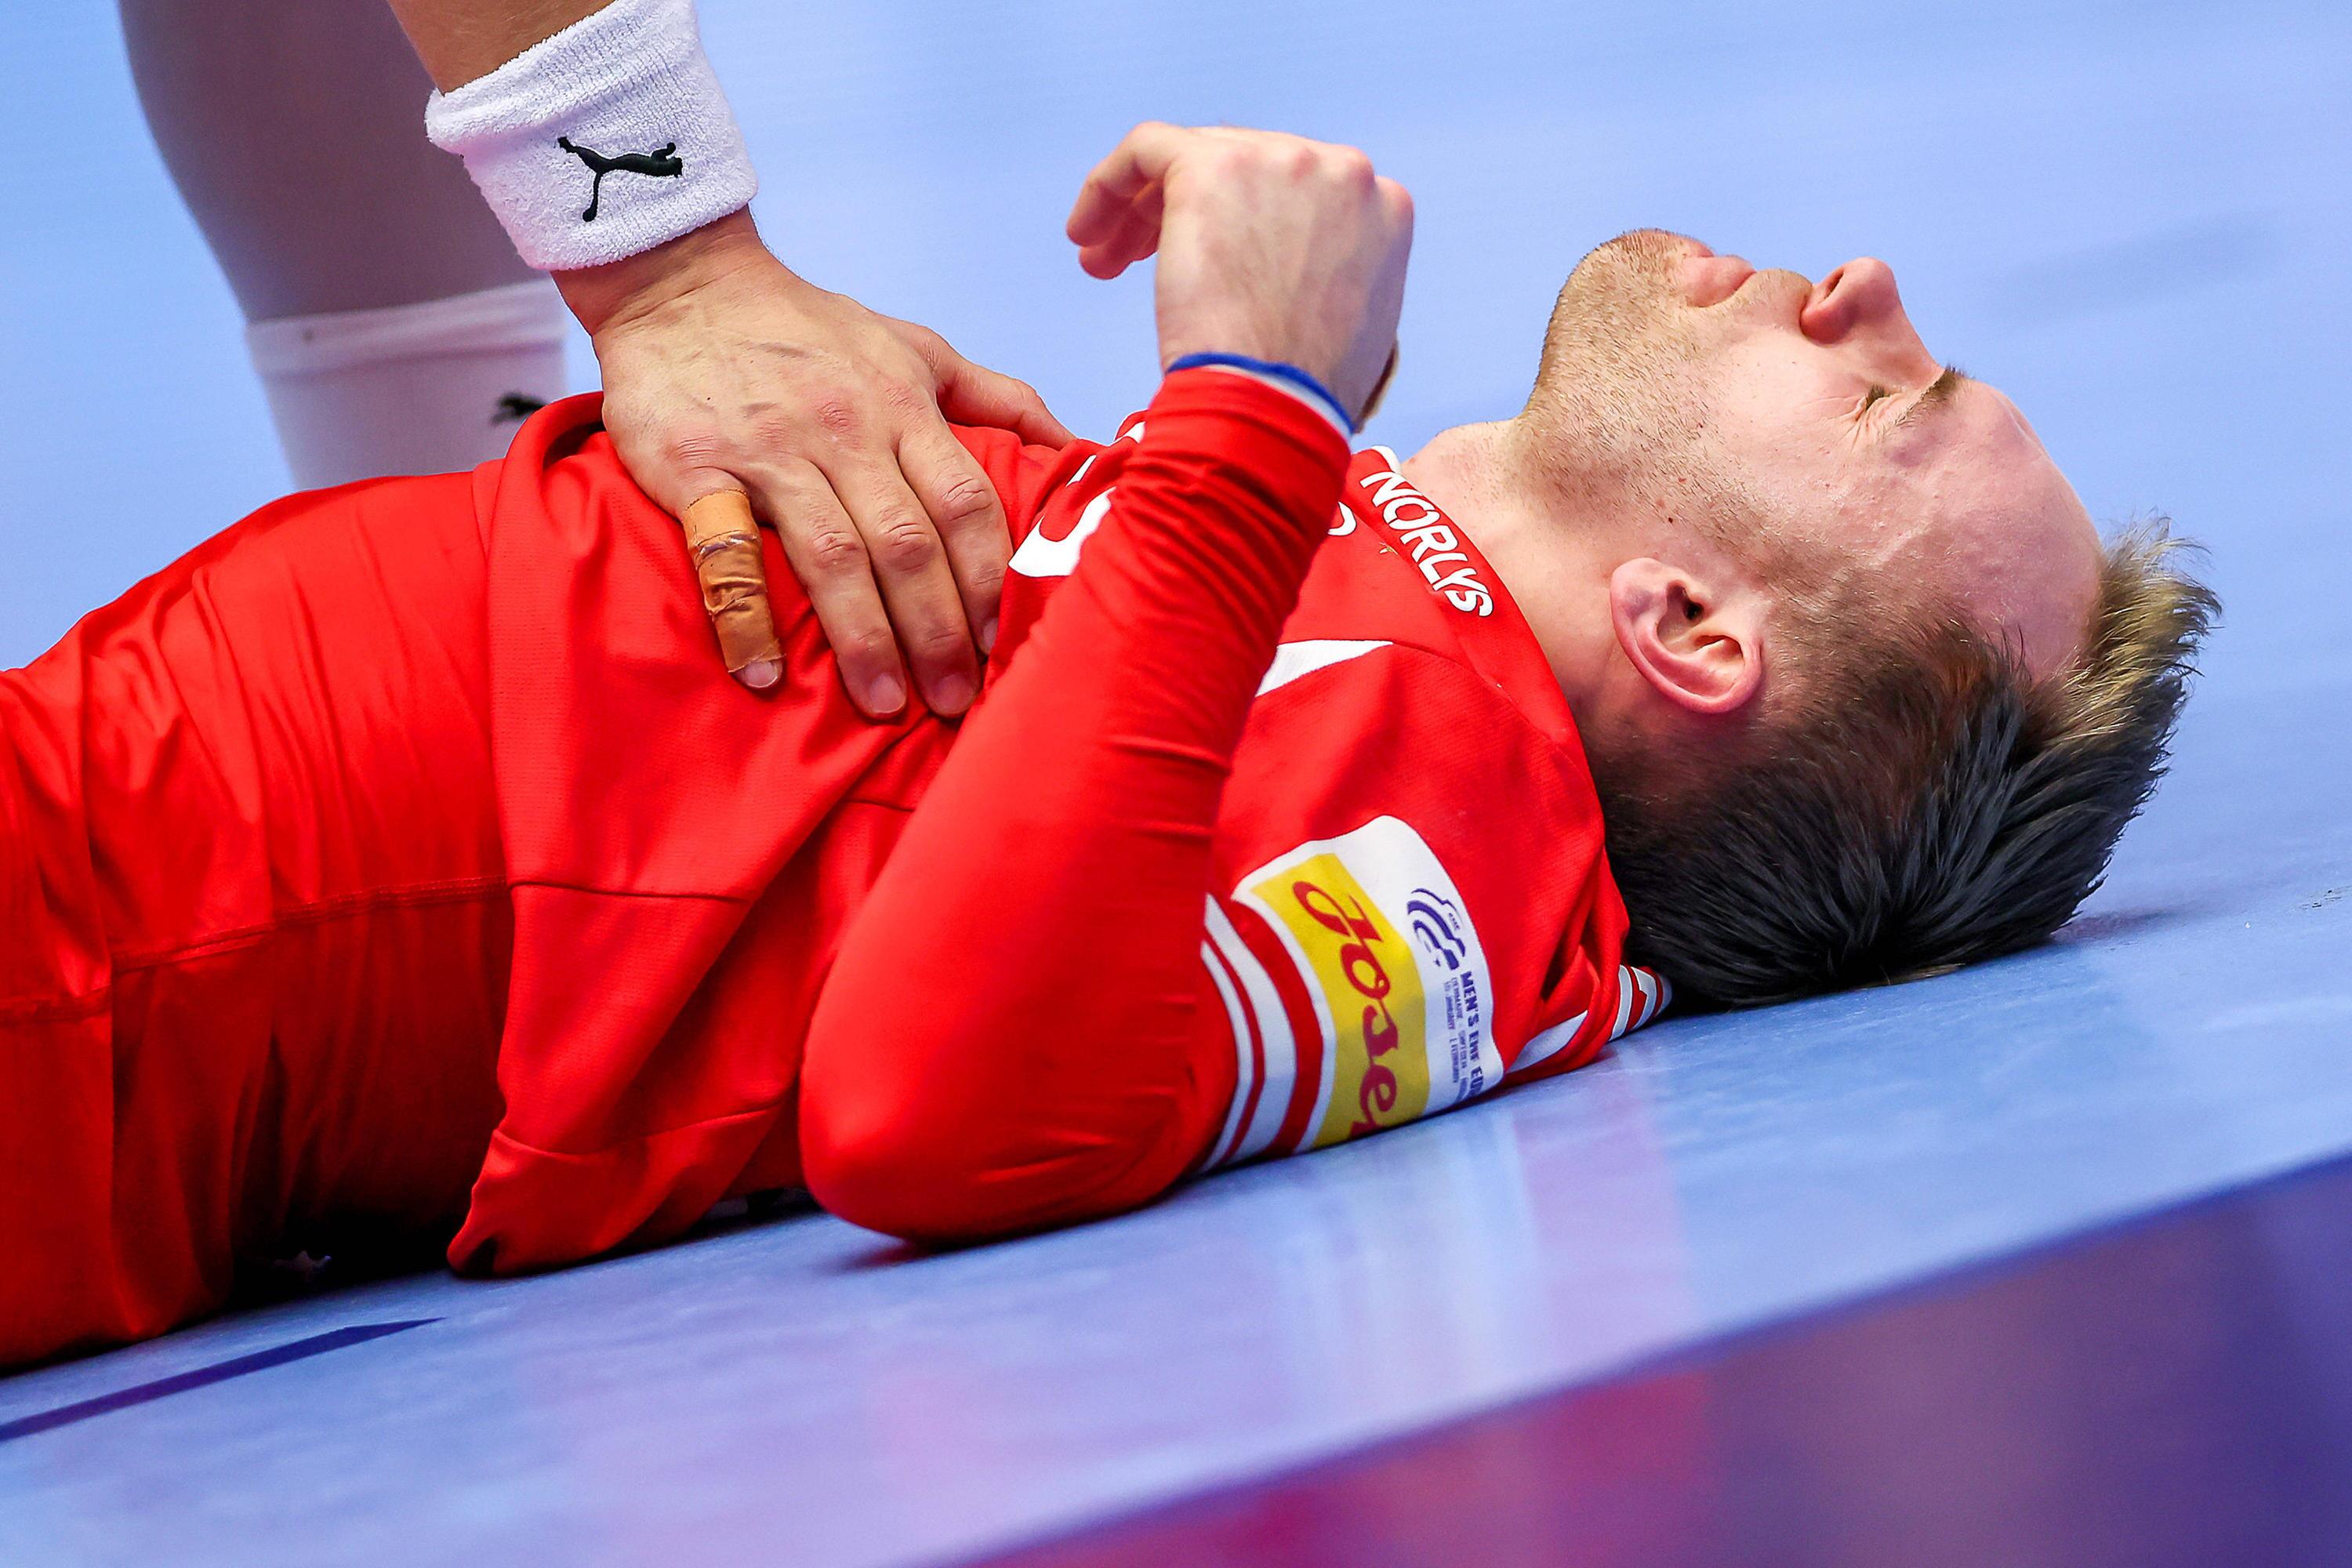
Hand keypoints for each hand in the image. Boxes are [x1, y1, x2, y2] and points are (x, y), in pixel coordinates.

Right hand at [556, 210, 1070, 714]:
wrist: (683, 283)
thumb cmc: (807, 327)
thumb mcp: (913, 346)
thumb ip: (995, 398)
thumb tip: (1075, 446)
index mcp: (902, 407)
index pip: (966, 504)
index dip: (990, 578)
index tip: (1005, 645)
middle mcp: (844, 430)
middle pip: (908, 543)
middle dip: (940, 629)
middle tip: (956, 701)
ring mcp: (769, 451)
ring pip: (833, 555)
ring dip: (866, 639)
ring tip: (889, 704)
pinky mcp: (695, 467)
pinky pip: (726, 550)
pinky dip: (744, 616)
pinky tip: (765, 676)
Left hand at [1066, 124, 1411, 420]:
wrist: (1273, 408)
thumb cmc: (1303, 400)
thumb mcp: (1350, 328)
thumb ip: (1326, 280)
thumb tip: (1284, 281)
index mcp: (1382, 208)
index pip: (1294, 193)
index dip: (1241, 224)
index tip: (1205, 266)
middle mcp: (1338, 170)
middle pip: (1242, 170)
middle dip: (1183, 216)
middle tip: (1134, 267)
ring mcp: (1279, 159)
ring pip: (1190, 160)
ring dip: (1142, 211)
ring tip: (1103, 261)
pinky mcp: (1213, 165)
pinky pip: (1146, 149)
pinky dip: (1109, 183)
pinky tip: (1086, 234)